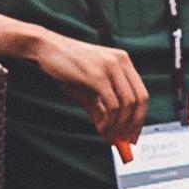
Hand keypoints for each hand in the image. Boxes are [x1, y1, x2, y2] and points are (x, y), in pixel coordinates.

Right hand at [24, 30, 148, 152]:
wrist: (46, 48)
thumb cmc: (67, 67)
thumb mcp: (87, 89)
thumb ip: (100, 109)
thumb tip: (109, 133)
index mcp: (123, 62)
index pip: (142, 94)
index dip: (140, 118)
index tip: (133, 136)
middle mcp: (121, 62)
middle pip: (139, 100)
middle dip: (133, 124)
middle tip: (124, 140)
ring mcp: (110, 67)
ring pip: (127, 104)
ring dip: (120, 125)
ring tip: (109, 135)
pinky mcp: (97, 75)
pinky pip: (112, 105)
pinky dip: (109, 121)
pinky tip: (102, 128)